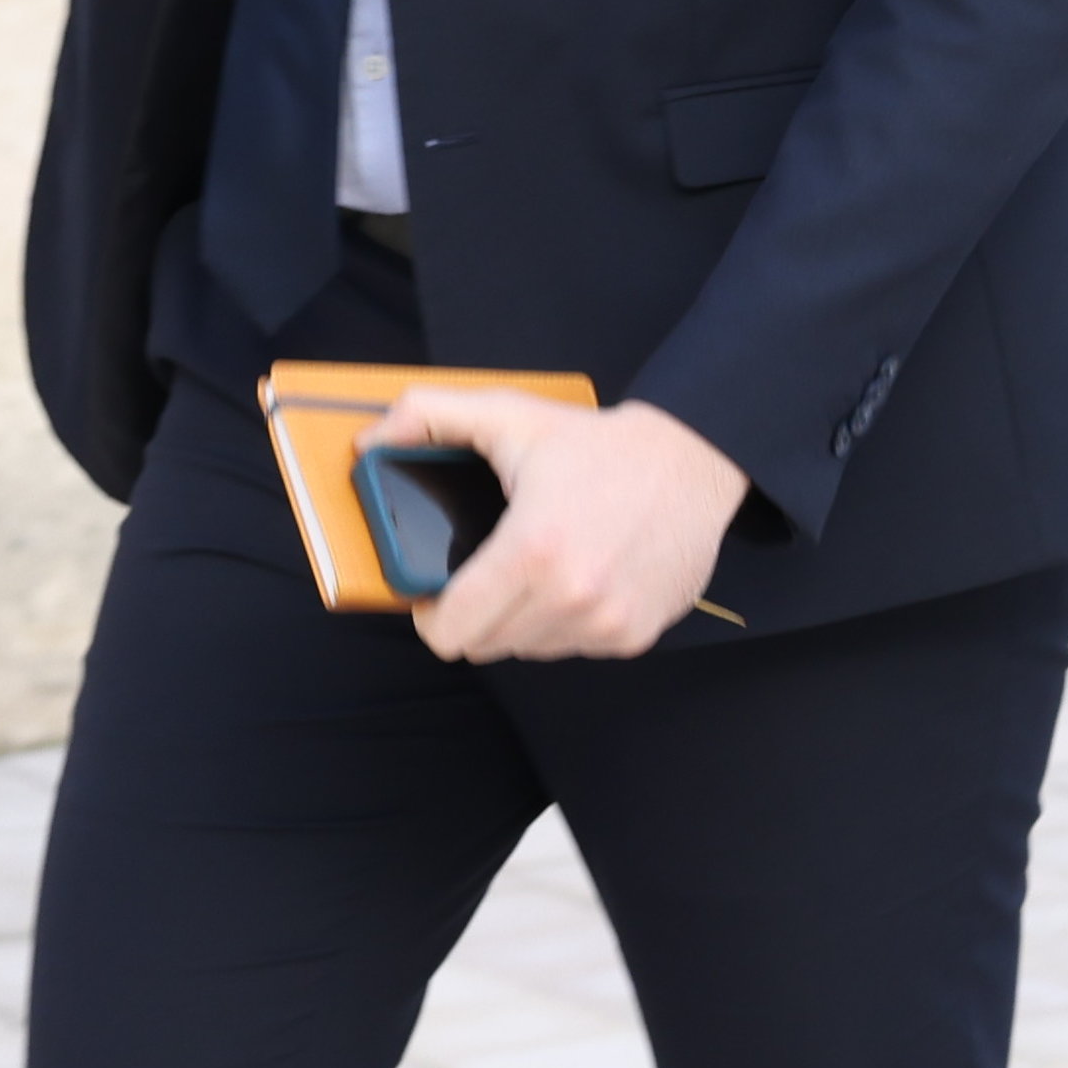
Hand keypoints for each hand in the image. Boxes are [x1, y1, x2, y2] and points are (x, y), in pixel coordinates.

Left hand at [359, 388, 749, 662]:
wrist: (697, 459)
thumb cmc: (602, 445)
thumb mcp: (513, 417)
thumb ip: (431, 417)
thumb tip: (369, 442)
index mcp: (531, 551)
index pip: (449, 632)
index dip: (431, 614)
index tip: (438, 592)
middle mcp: (572, 597)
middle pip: (485, 645)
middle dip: (476, 615)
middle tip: (491, 572)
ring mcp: (608, 621)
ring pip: (530, 650)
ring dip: (524, 621)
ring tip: (542, 572)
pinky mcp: (637, 633)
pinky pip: (577, 648)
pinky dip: (571, 623)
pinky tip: (585, 580)